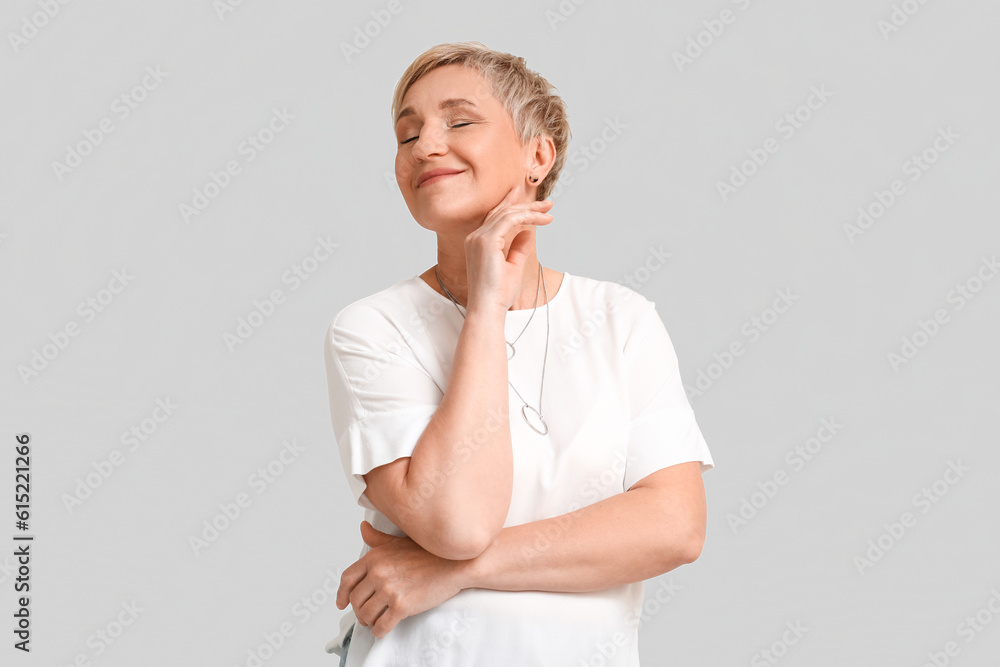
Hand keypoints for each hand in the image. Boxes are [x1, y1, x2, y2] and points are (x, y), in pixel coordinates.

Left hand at [337, 521, 472, 637]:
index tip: (342, 603)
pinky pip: (381, 626)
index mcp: (375, 557)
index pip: (347, 579)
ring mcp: (389, 589)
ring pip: (365, 615)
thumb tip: (363, 528)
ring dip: (369, 622)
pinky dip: (379, 631)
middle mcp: (378, 573)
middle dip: (359, 610)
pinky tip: (384, 628)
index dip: (341, 594)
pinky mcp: (402, 606)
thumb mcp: (399, 540)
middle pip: (355, 600)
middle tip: (366, 614)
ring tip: (376, 621)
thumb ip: (377, 539)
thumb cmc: (431, 552)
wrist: (456, 563)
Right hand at [464, 185, 552, 311]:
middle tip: (546, 203)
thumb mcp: (513, 267)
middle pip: (502, 212)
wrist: (488, 308)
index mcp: (478, 243)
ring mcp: (479, 238)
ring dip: (530, 210)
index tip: (525, 197)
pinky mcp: (487, 241)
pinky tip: (542, 220)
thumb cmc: (498, 294)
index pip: (495, 218)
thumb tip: (528, 233)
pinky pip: (510, 220)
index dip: (510, 205)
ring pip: (507, 214)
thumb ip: (519, 249)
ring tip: (548, 210)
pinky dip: (527, 217)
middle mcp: (475, 237)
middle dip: (525, 205)